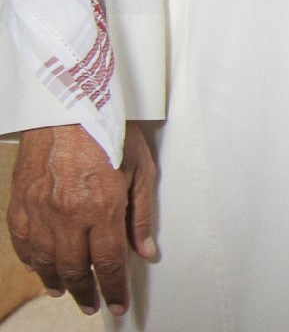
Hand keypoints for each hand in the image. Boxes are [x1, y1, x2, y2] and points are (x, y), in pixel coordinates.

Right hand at [8, 122, 157, 316]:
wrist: (68, 106)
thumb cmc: (110, 131)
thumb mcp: (142, 168)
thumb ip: (142, 214)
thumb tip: (146, 251)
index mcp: (101, 207)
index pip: (109, 262)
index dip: (114, 288)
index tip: (118, 305)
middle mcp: (67, 215)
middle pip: (74, 269)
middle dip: (85, 292)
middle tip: (93, 304)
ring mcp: (39, 211)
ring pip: (45, 261)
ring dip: (57, 281)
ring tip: (67, 290)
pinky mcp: (20, 204)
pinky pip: (22, 244)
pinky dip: (32, 261)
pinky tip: (41, 267)